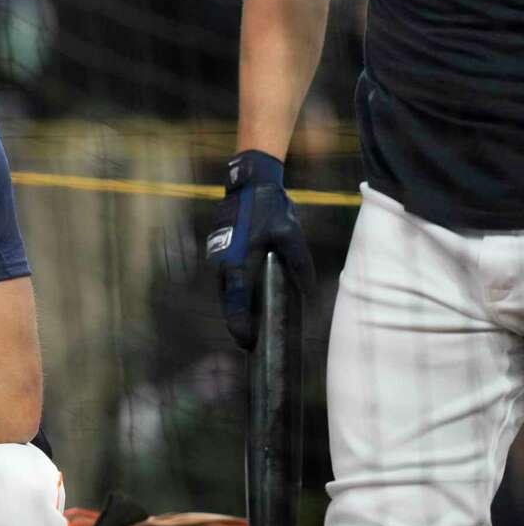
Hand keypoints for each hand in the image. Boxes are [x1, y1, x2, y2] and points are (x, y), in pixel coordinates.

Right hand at [205, 150, 314, 349]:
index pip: (236, 304)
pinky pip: (226, 276)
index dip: (239, 326)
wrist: (248, 183)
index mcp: (236, 263)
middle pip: (227, 301)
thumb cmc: (268, 208)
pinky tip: (248, 294)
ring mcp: (217, 255)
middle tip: (249, 340)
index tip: (246, 342)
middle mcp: (222, 263)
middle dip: (237, 321)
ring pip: (226, 289)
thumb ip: (299, 264)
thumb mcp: (290, 235)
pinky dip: (234, 289)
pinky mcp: (218, 247)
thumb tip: (308, 291)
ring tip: (249, 322)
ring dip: (235, 305)